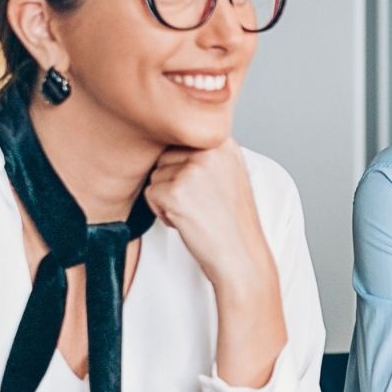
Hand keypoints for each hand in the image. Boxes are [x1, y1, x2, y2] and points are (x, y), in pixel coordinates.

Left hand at [146, 142, 276, 298]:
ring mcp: (192, 170)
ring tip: (195, 212)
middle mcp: (208, 150)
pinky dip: (161, 211)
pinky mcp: (175, 192)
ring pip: (155, 175)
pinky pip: (150, 194)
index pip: (180, 140)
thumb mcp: (229, 172)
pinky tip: (187, 221)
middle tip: (200, 202)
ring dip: (167, 197)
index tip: (201, 187)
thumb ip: (205, 151)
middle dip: (173, 180)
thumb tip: (168, 136)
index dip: (184, 166)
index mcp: (223, 141)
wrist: (241, 255)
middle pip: (165, 156)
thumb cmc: (232, 220)